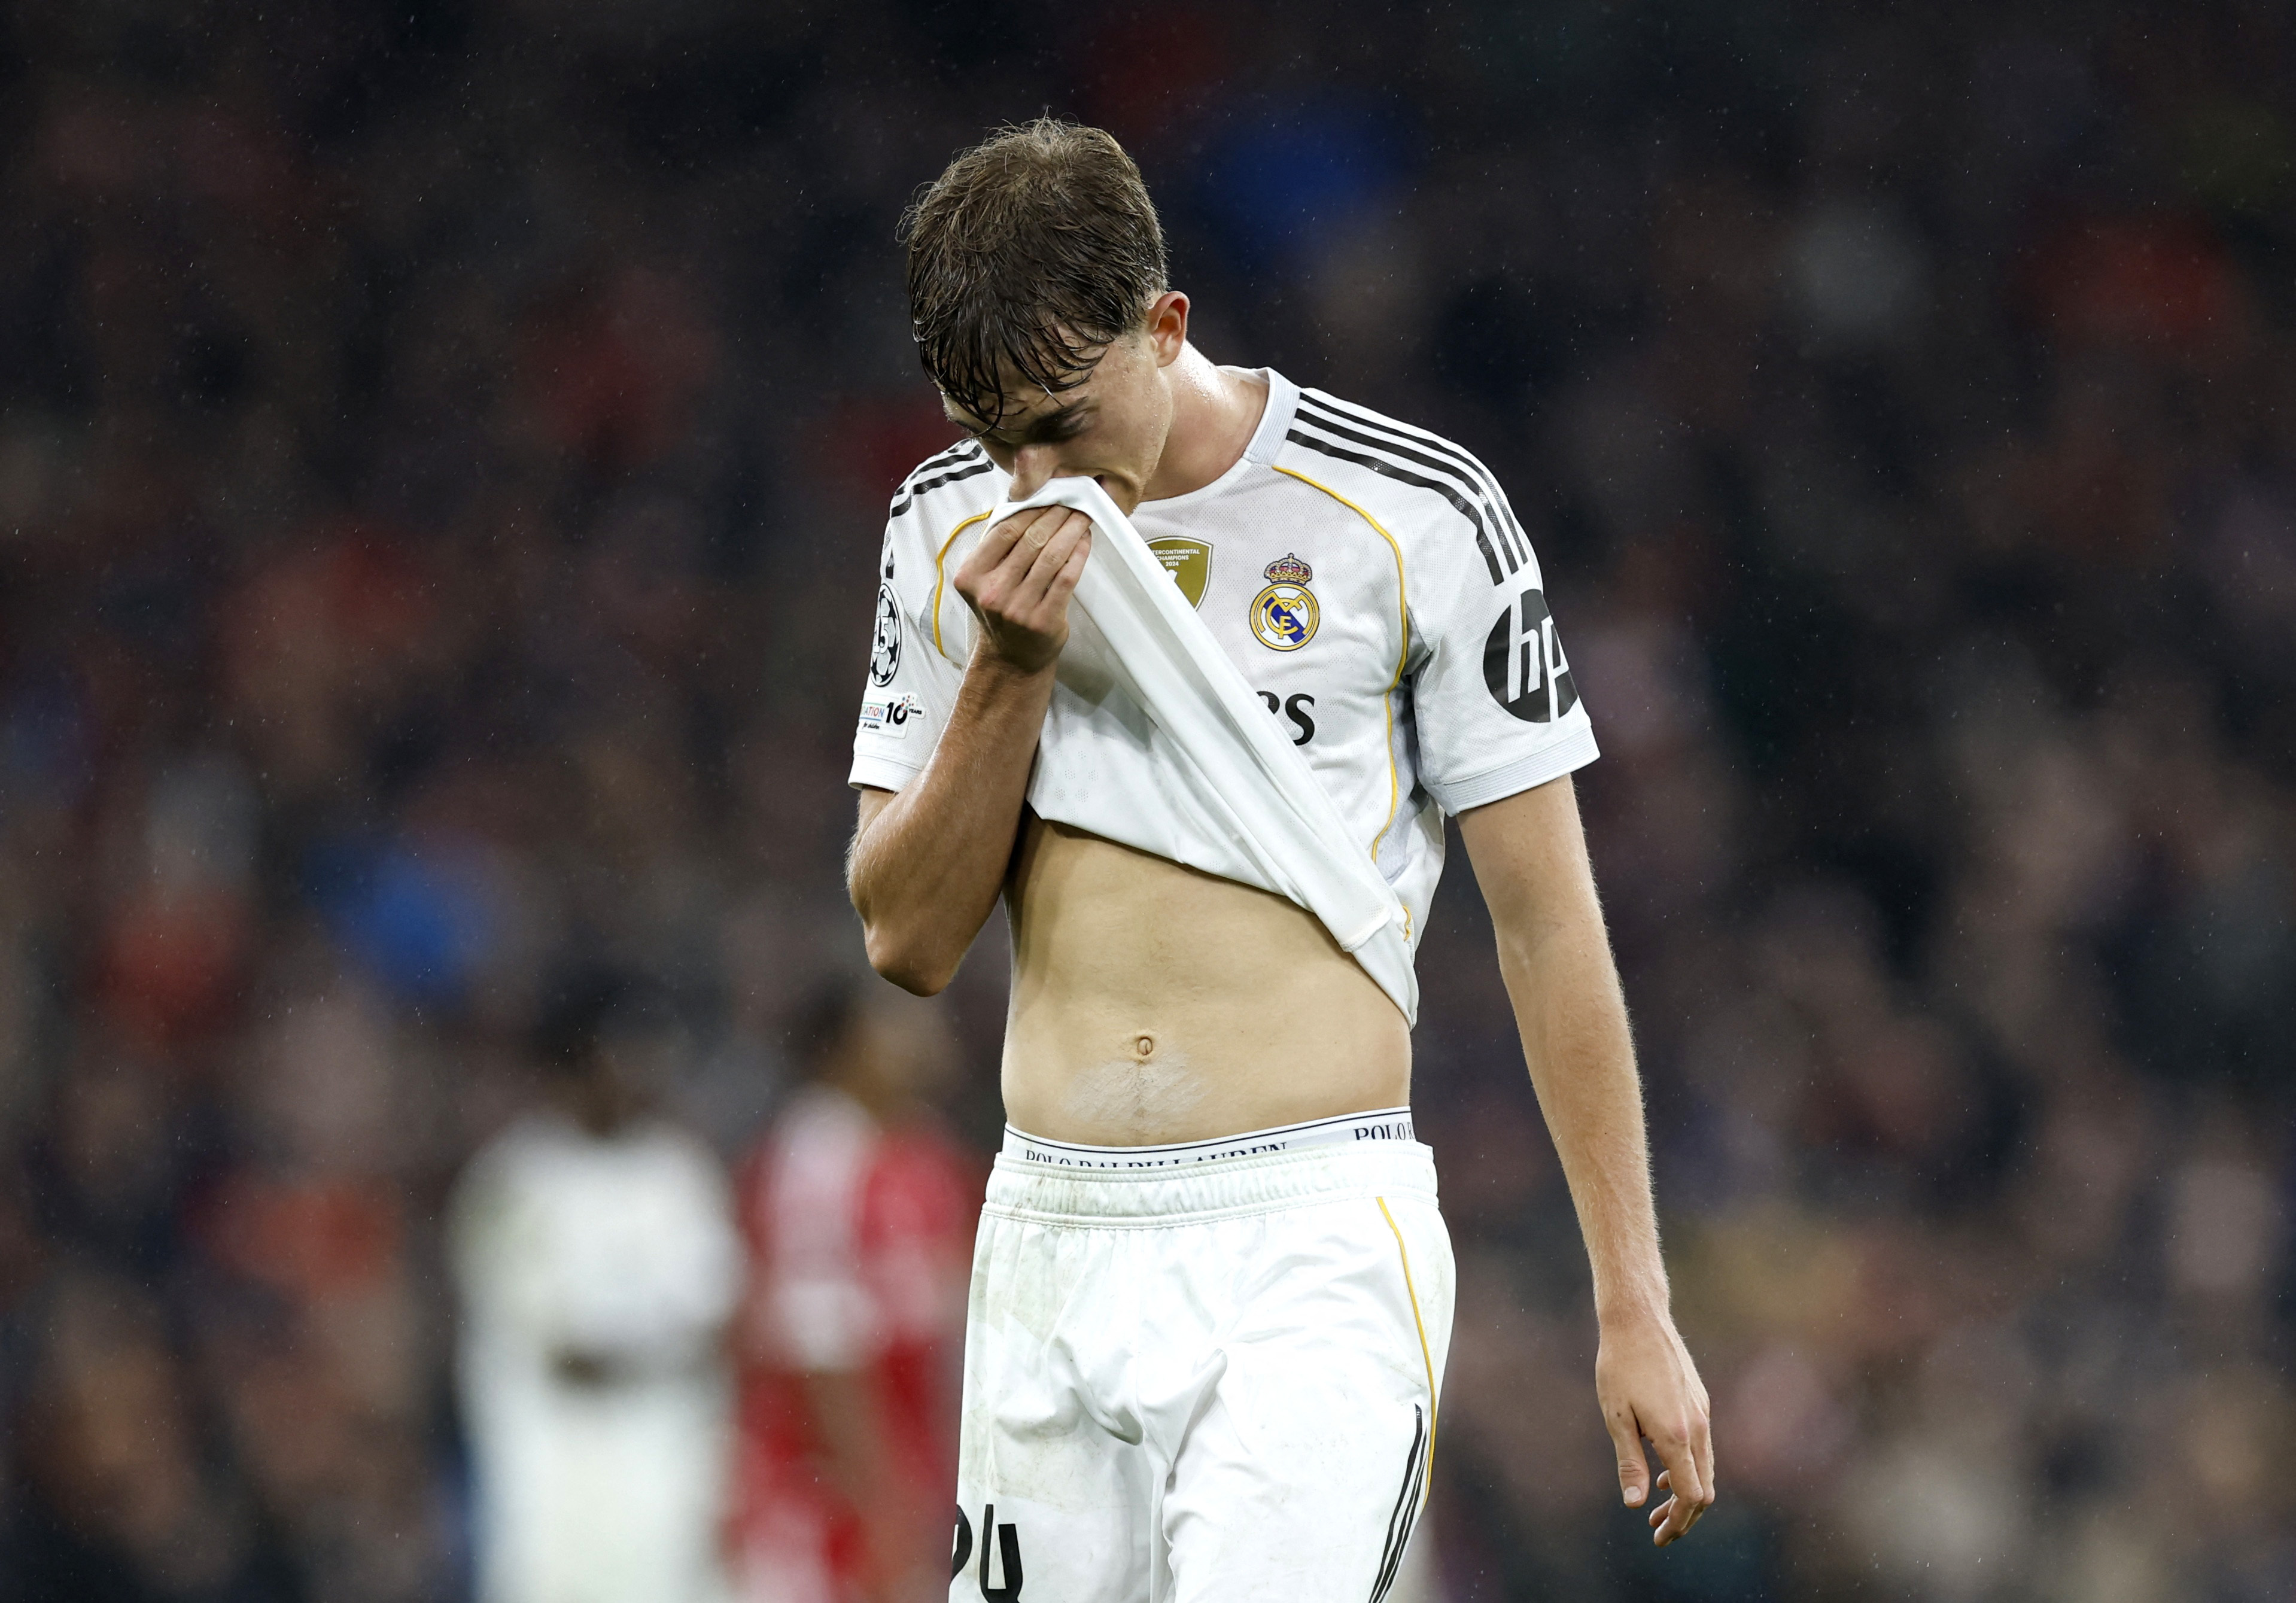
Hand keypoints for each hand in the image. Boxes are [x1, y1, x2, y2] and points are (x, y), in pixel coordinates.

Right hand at [954, 506, 1091, 674]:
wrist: (1011, 658)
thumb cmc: (1001, 609)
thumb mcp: (984, 579)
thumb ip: (996, 547)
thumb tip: (1026, 501)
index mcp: (970, 576)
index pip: (1004, 530)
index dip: (1031, 508)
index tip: (1050, 494)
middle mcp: (991, 592)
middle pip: (1030, 540)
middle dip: (1056, 514)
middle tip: (1073, 500)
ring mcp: (1017, 608)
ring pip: (1051, 556)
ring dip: (1071, 530)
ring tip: (1083, 515)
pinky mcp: (1043, 620)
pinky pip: (1066, 577)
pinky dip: (1078, 554)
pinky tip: (1085, 541)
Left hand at [1595, 1309, 1714, 1545]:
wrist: (1638, 1319)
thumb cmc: (1619, 1366)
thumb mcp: (1616, 1417)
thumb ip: (1629, 1463)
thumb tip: (1635, 1505)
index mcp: (1676, 1435)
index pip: (1691, 1495)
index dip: (1678, 1522)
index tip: (1659, 1536)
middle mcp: (1697, 1427)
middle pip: (1703, 1488)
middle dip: (1683, 1516)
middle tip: (1658, 1533)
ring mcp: (1702, 1413)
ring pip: (1705, 1468)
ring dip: (1684, 1493)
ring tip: (1657, 1508)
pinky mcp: (1699, 1401)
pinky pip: (1701, 1447)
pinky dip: (1687, 1469)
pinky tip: (1662, 1474)